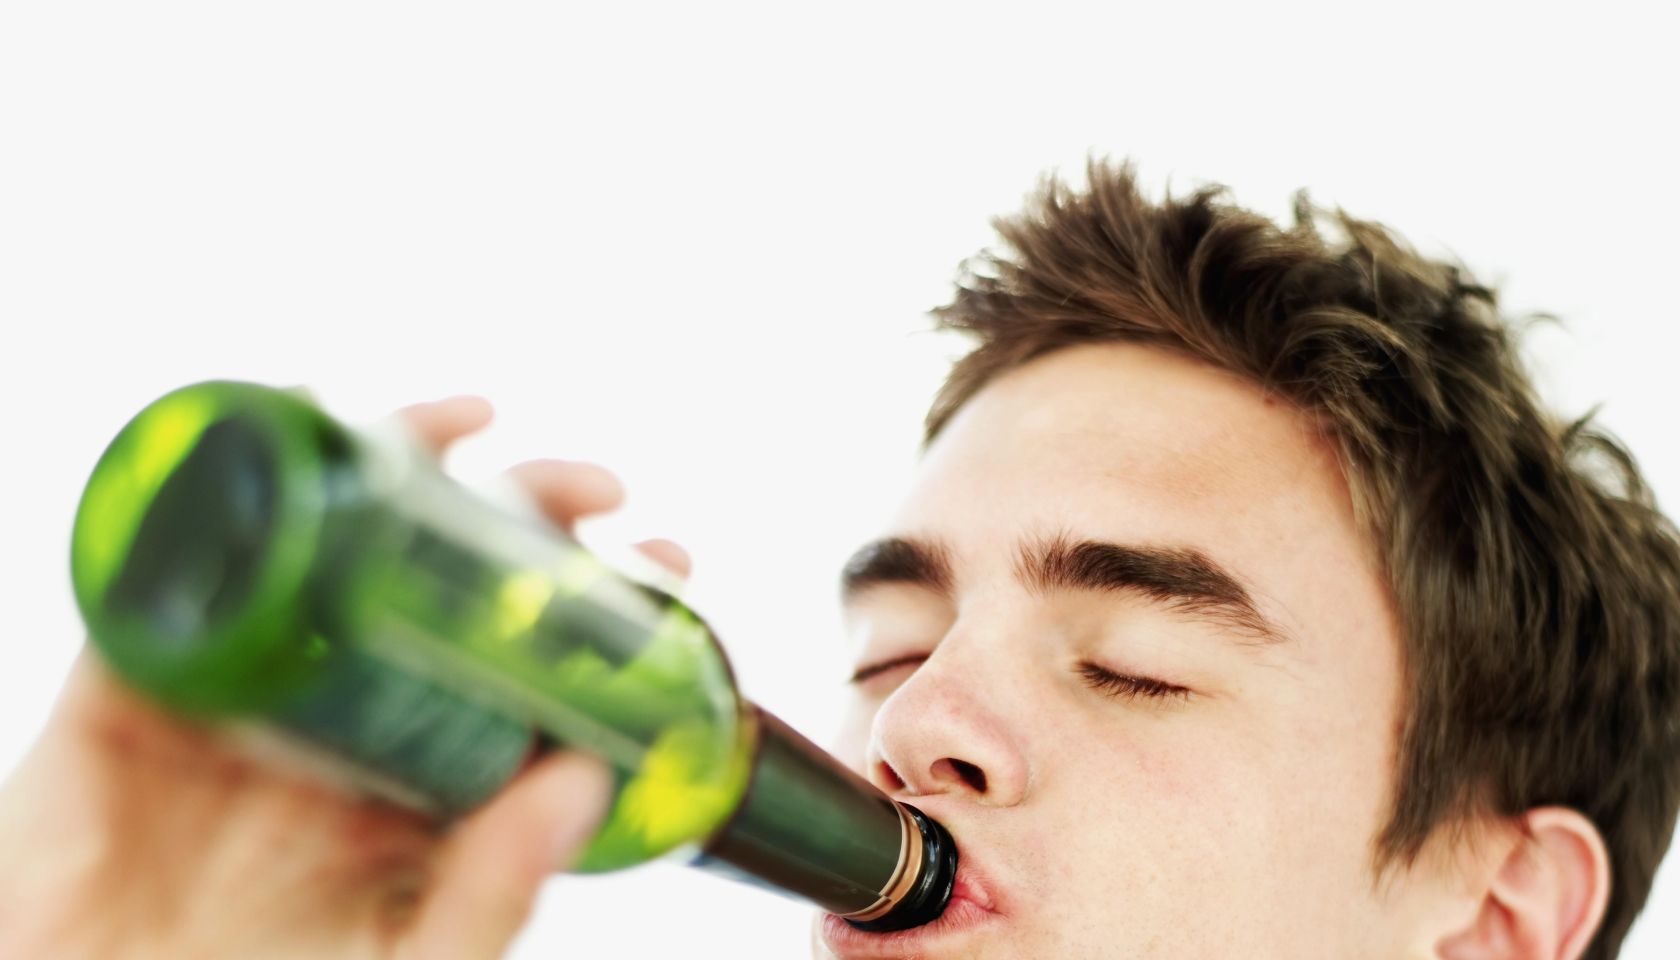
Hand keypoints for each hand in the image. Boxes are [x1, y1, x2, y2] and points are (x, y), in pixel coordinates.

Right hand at [0, 395, 691, 959]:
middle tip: (592, 489)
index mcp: (414, 782)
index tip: (665, 561)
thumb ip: (494, 888)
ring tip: (462, 426)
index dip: (588, 606)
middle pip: (436, 585)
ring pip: (319, 550)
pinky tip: (275, 440)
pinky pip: (163, 577)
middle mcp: (339, 722)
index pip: (517, 668)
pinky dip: (208, 499)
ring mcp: (240, 697)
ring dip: (383, 468)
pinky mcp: (129, 695)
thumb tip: (582, 778)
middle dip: (518, 515)